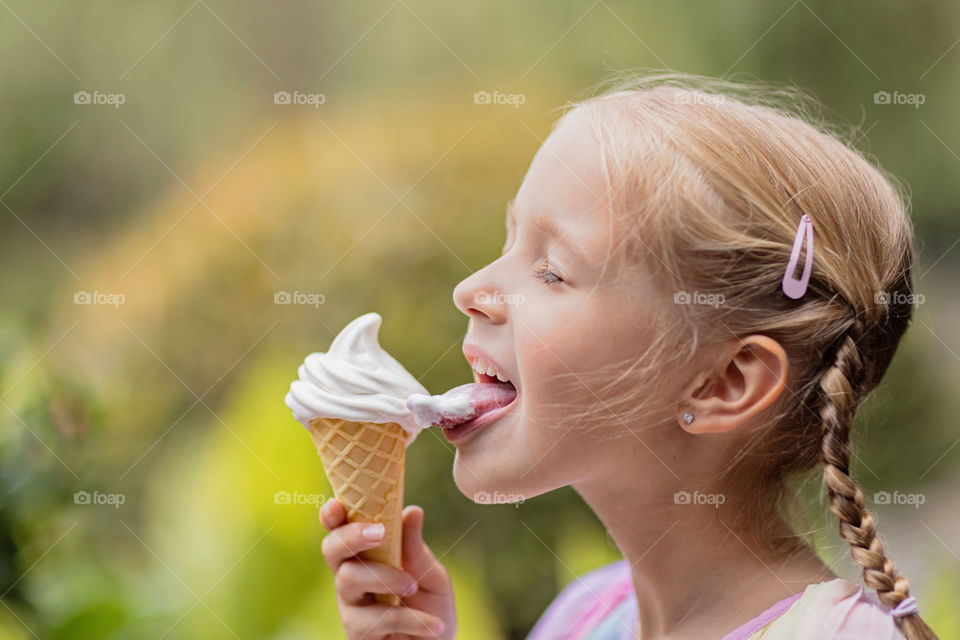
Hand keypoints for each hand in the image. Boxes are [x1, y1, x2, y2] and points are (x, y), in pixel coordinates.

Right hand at [320, 498, 456, 638]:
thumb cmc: (430, 607)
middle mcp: (352, 576)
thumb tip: (411, 511)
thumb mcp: (431, 575)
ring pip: (350, 578)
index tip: (336, 505)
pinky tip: (433, 624)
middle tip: (380, 533)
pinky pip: (377, 618)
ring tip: (415, 588)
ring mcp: (351, 605)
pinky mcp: (357, 632)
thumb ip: (415, 548)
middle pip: (332, 549)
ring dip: (387, 578)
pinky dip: (411, 619)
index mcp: (367, 554)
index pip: (342, 529)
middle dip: (351, 536)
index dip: (332, 515)